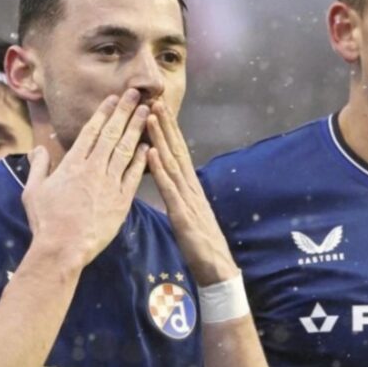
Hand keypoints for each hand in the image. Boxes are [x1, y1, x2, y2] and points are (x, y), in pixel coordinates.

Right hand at [22, 89, 149, 266]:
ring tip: (148, 112)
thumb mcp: (33, 191)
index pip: (91, 131)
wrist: (64, 247)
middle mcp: (94, 168)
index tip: (113, 99)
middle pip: (112, 134)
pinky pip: (134, 174)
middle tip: (136, 94)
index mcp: (73, 164)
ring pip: (126, 149)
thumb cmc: (46, 221)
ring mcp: (110, 184)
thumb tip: (38, 149)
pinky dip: (142, 159)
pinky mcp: (122, 201)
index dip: (104, 113)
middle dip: (125, 112)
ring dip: (137, 129)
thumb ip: (39, 167)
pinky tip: (149, 146)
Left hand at [146, 103, 237, 285]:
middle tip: (154, 99)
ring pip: (171, 162)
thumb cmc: (200, 243)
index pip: (178, 152)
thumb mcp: (187, 214)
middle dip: (166, 124)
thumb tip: (169, 182)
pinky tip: (150, 153)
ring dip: (161, 138)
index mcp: (190, 186)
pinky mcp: (182, 213)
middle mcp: (190, 186)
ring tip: (151, 116)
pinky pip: (169, 188)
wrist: (217, 267)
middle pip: (176, 149)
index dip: (169, 129)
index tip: (159, 108)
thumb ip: (179, 196)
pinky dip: (159, 169)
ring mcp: (187, 198)